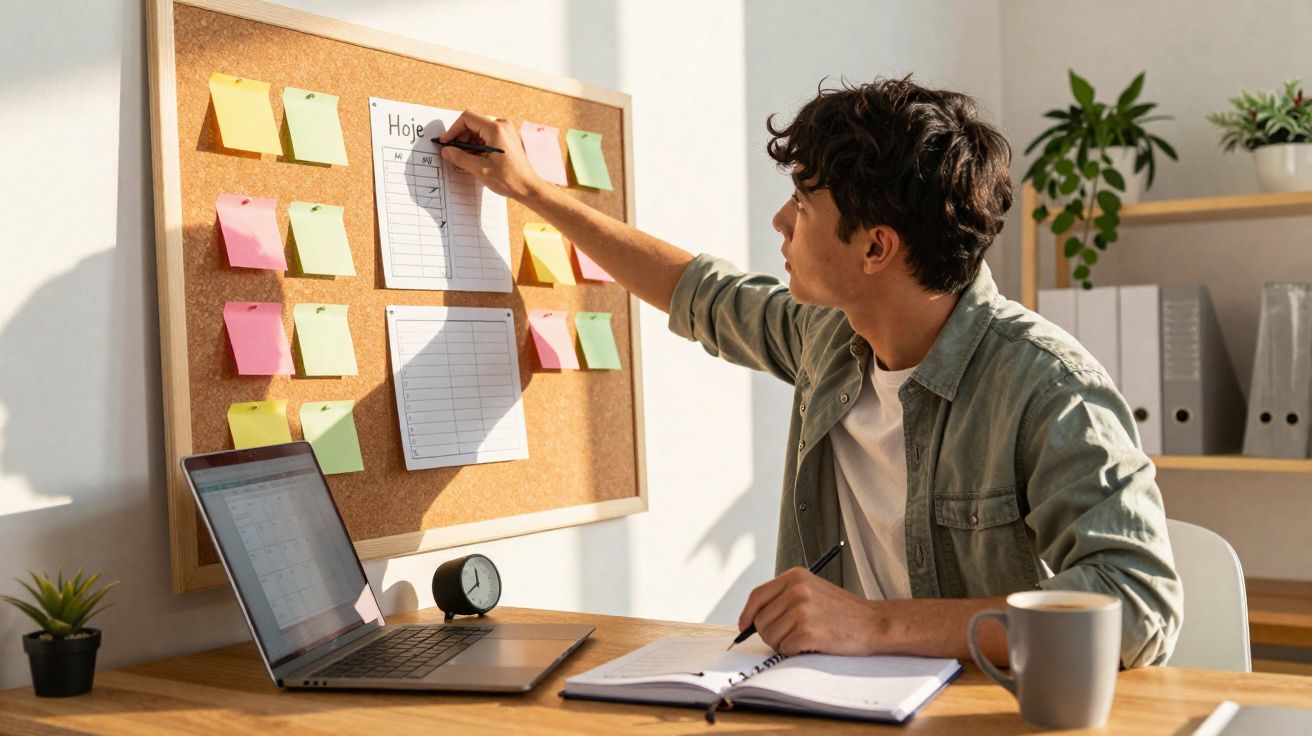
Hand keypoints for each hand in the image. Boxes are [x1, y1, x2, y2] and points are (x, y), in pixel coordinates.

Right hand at [438, 111, 543, 200]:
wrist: (528, 187)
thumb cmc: (509, 179)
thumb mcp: (479, 169)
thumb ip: (460, 157)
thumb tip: (446, 150)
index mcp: (495, 129)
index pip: (467, 118)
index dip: (453, 130)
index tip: (446, 142)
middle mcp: (502, 125)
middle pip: (473, 124)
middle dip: (461, 138)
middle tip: (455, 153)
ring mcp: (505, 131)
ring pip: (479, 131)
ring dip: (469, 143)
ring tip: (467, 159)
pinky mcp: (506, 138)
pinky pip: (487, 136)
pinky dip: (478, 145)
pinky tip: (476, 159)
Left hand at [737, 567, 877, 655]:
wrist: (874, 623)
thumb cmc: (844, 612)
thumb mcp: (812, 591)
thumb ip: (784, 598)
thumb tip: (752, 618)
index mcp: (795, 576)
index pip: (757, 596)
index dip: (748, 614)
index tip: (745, 625)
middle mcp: (796, 590)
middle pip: (761, 620)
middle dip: (771, 634)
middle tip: (791, 636)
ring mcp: (801, 610)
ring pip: (771, 636)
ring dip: (784, 644)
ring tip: (806, 638)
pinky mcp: (807, 631)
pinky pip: (785, 648)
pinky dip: (795, 651)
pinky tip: (813, 644)